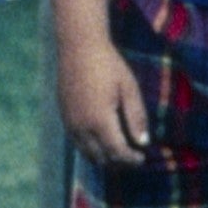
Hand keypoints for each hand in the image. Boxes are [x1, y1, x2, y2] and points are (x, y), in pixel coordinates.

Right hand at [56, 35, 150, 168]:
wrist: (78, 45)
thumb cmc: (108, 65)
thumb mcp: (129, 88)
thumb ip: (136, 117)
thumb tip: (143, 143)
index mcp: (100, 121)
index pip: (117, 153)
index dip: (131, 159)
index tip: (142, 158)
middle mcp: (82, 127)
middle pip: (102, 158)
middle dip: (119, 162)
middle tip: (132, 157)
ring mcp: (70, 122)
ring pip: (87, 153)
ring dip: (104, 157)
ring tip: (118, 151)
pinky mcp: (64, 116)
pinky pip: (77, 142)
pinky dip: (90, 148)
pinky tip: (101, 139)